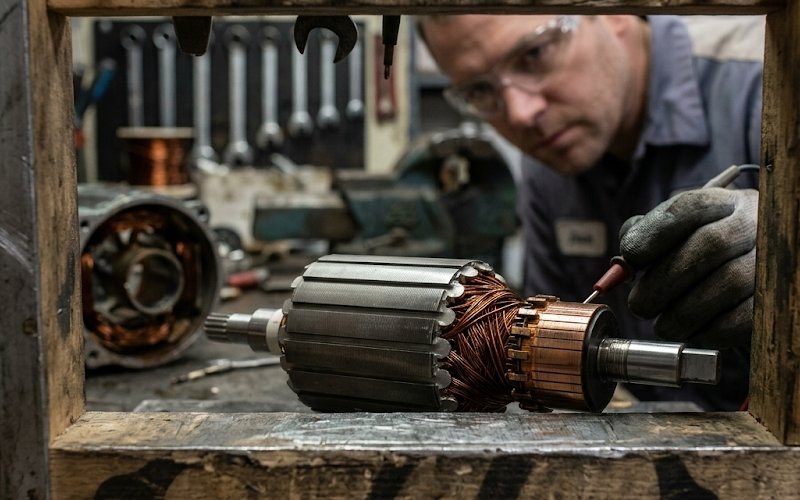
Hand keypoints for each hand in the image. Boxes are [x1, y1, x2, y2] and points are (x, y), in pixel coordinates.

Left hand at [618, 188, 757, 348]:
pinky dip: (709, 331)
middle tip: (639, 305)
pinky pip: (745, 317)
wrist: (754, 267)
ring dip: (684, 312)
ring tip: (663, 325)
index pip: (689, 207)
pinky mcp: (776, 299)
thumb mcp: (674, 230)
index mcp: (722, 203)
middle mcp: (753, 225)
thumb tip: (624, 265)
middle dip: (664, 281)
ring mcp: (770, 261)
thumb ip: (642, 235)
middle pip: (709, 246)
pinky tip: (690, 333)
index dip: (654, 233)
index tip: (631, 257)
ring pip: (728, 283)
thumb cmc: (699, 246)